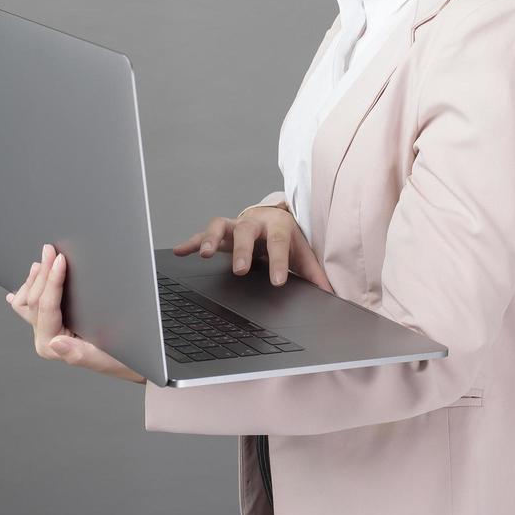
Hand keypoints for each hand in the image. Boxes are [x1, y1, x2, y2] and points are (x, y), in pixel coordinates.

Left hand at [6, 243, 145, 384]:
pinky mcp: (50, 324)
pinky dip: (28, 289)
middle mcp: (45, 338)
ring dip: (34, 279)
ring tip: (43, 260)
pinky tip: (30, 279)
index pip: (47, 306)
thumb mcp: (103, 357)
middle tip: (51, 250)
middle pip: (34, 300)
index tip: (61, 260)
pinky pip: (29, 306)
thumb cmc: (118, 358)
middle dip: (44, 272)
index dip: (53, 280)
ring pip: (26, 300)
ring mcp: (45, 331)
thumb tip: (55, 342)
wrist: (126, 362)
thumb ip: (78, 353)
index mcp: (52, 345)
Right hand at [173, 206, 333, 292]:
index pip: (279, 244)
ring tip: (205, 255)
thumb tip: (333, 296)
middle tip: (241, 270)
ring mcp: (236, 225)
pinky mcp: (221, 232)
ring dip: (212, 239)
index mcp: (279, 226)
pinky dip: (192, 242)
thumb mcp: (302, 254)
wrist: (272, 218)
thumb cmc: (287, 239)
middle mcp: (255, 222)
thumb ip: (314, 275)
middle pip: (248, 232)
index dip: (278, 262)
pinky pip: (203, 234)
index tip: (277, 282)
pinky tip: (181, 251)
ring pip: (222, 226)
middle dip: (243, 250)